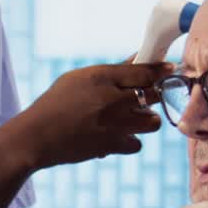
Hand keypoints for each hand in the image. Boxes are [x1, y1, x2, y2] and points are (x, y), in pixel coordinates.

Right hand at [10, 62, 171, 171]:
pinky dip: (129, 141)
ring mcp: (114, 123)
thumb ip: (109, 74)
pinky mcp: (113, 145)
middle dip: (154, 95)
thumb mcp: (77, 80)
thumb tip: (136, 62)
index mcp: (101, 76)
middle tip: (147, 97)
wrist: (36, 137)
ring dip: (146, 120)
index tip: (171, 69)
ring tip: (131, 119)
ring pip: (152, 121)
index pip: (142, 70)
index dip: (160, 70)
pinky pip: (137, 143)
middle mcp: (111, 98)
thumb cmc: (54, 105)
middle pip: (153, 94)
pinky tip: (116, 137)